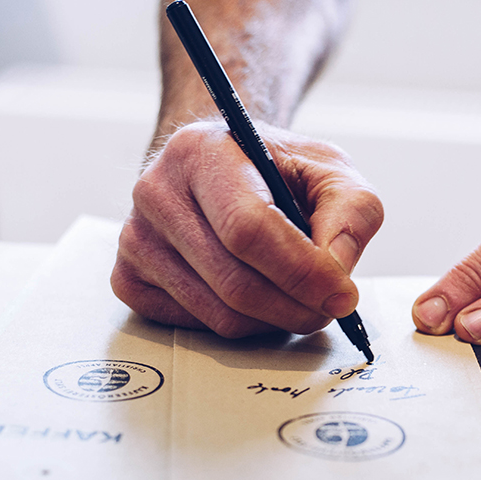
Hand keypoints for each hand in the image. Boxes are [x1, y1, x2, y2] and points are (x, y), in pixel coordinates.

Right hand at [113, 120, 382, 336]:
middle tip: (330, 308)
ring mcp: (135, 239)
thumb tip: (336, 272)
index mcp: (200, 152)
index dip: (301, 271)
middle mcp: (155, 192)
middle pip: (234, 282)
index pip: (248, 229)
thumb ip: (351, 212)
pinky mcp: (128, 279)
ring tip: (298, 299)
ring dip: (273, 321)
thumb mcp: (330, 171)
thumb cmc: (277, 171)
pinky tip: (255, 296)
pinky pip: (195, 327)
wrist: (223, 169)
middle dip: (296, 307)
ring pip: (219, 315)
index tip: (342, 294)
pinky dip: (240, 325)